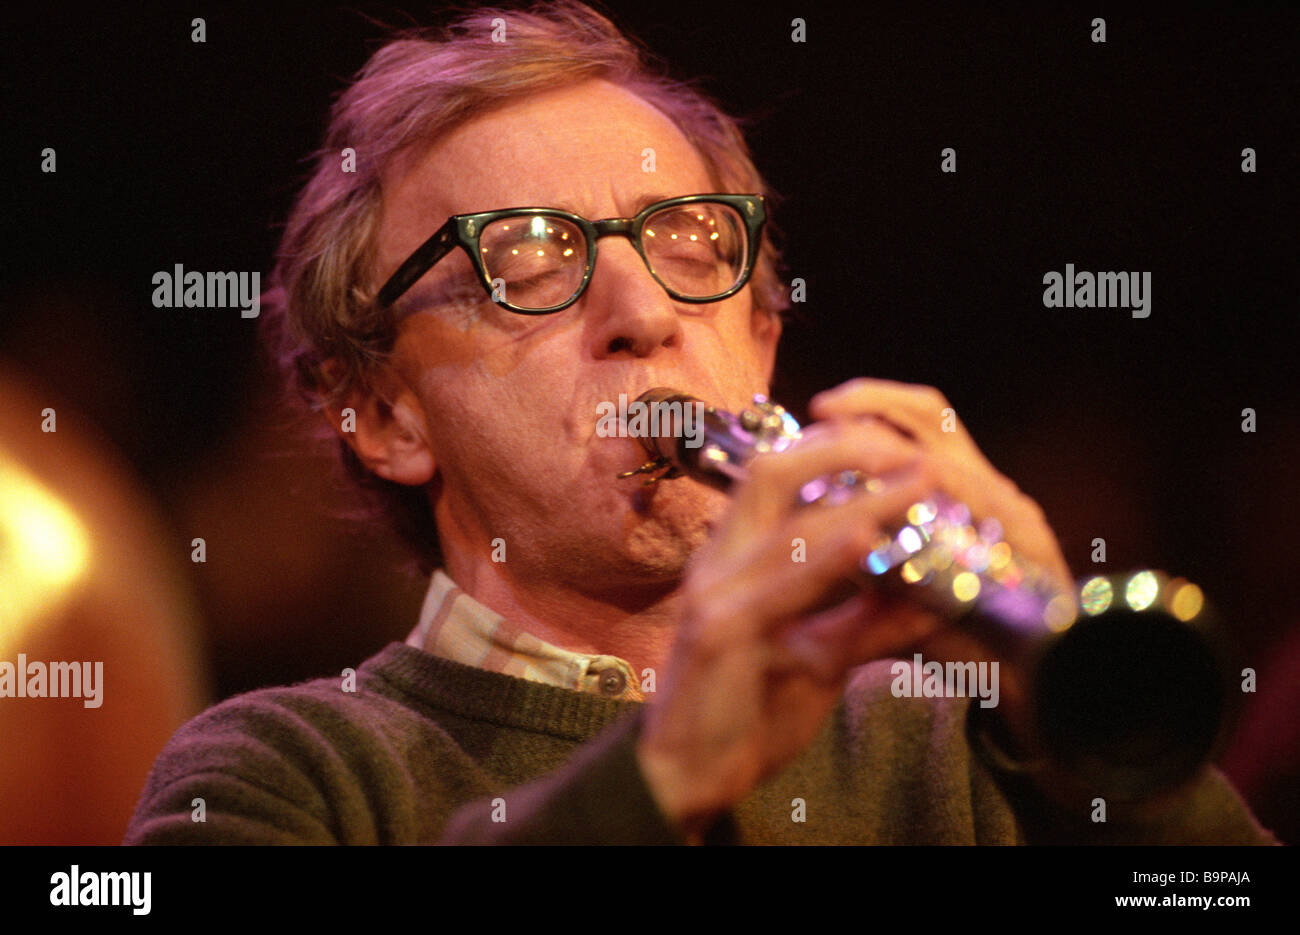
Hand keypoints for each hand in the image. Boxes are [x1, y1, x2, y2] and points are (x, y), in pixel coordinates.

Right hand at [636, 378, 1071, 836]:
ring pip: (789, 531)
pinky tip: (865, 542)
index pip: (775, 476)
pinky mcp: (719, 637)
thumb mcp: (813, 657)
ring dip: (861, 502)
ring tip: (917, 483)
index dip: (833, 448)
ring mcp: (714, 596)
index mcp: (733, 558)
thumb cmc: (744, 709)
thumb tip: (928, 596)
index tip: (895, 441)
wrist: (683, 775)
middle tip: (911, 449)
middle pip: (771, 474)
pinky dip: (826, 564)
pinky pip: (781, 594)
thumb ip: (862, 622)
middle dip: (844, 450)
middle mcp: (718, 564)